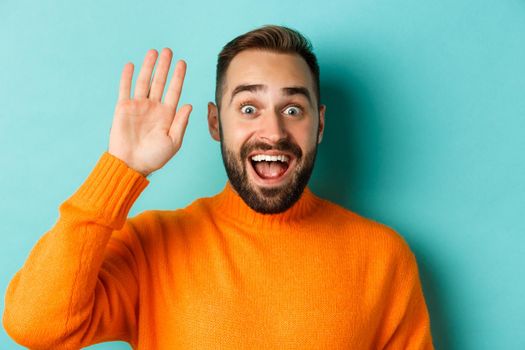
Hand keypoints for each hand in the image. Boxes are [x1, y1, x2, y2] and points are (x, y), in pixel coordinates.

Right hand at [108, 48, 191, 176]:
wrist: (131, 164)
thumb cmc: (154, 157)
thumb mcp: (173, 141)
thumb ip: (181, 123)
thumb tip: (189, 105)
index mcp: (167, 115)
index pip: (174, 91)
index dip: (178, 77)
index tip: (182, 63)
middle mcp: (153, 108)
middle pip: (160, 82)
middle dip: (164, 66)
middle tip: (169, 51)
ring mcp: (138, 107)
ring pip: (144, 81)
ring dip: (148, 67)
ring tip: (153, 52)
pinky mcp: (123, 108)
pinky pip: (125, 89)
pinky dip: (127, 77)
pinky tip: (131, 65)